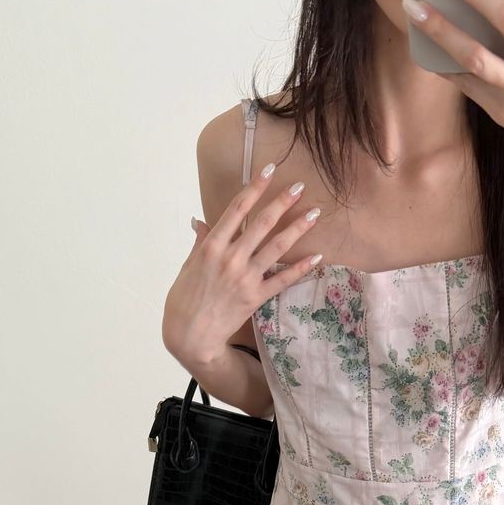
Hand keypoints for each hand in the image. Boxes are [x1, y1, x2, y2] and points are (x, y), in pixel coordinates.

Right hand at [161, 165, 322, 366]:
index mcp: (212, 245)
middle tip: (300, 186)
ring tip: (314, 214)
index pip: (237, 208)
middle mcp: (230, 258)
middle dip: (282, 202)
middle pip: (261, 224)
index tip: (270, 170)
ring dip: (297, 229)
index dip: (255, 187)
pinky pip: (283, 280)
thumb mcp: (188, 265)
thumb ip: (200, 242)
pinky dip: (301, 268)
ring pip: (276, 247)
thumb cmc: (185, 298)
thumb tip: (200, 221)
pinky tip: (318, 257)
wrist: (190, 334)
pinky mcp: (256, 297)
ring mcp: (245, 278)